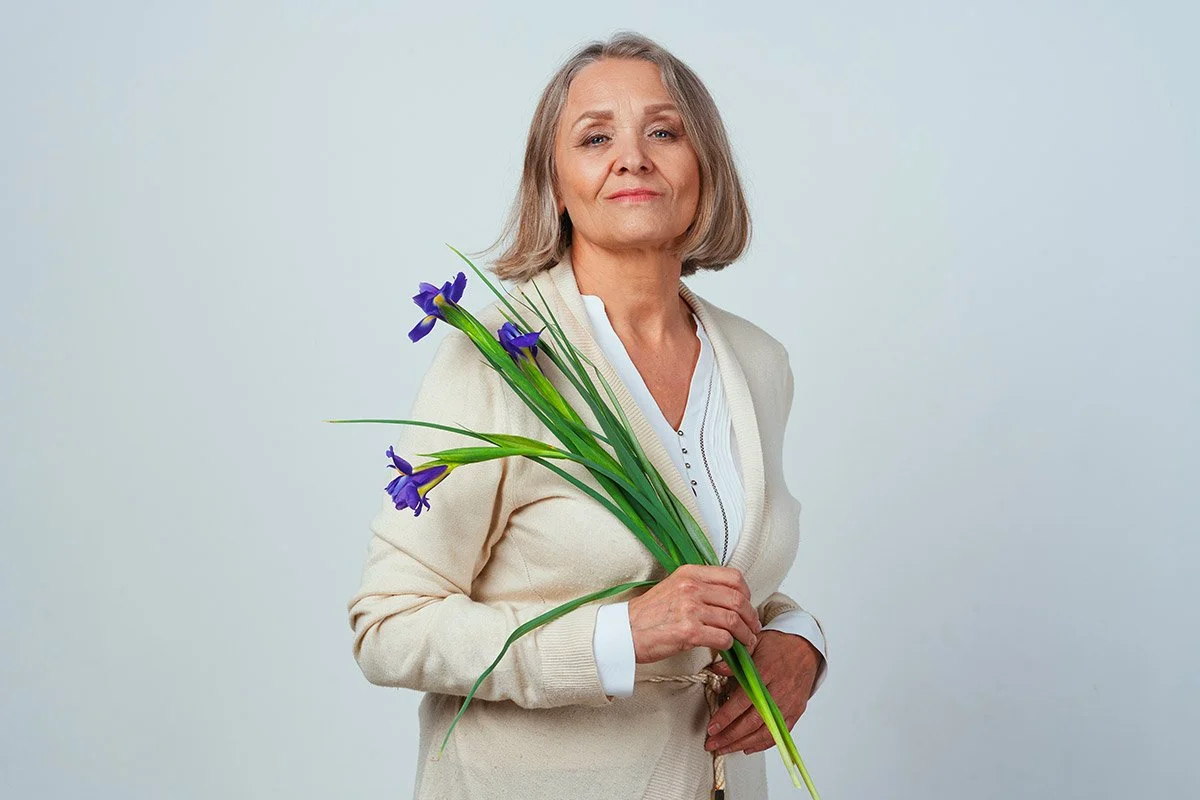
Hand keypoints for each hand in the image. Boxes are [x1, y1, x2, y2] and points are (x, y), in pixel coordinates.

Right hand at [627, 565, 760, 663]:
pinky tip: (728, 649)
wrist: (625, 632)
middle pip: (737, 599)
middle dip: (751, 617)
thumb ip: (699, 587)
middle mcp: (691, 587)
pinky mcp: (688, 631)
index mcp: (690, 573)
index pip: (733, 577)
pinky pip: (723, 638)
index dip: (747, 593)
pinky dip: (730, 645)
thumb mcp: (674, 587)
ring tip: (747, 642)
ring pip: (733, 620)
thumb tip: (728, 598)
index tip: (748, 606)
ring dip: (745, 634)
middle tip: (753, 628)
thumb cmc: (649, 614)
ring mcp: (690, 609)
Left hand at [704, 630, 822, 755]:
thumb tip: (714, 669)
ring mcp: (789, 703)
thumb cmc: (778, 645)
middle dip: (730, 736)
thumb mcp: (754, 644)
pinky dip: (762, 743)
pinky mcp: (795, 711)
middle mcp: (779, 690)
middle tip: (712, 743)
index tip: (712, 727)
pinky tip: (746, 747)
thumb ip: (735, 659)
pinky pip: (779, 733)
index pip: (743, 699)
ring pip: (765, 731)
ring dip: (742, 743)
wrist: (805, 647)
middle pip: (753, 720)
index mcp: (766, 671)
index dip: (727, 716)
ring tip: (724, 749)